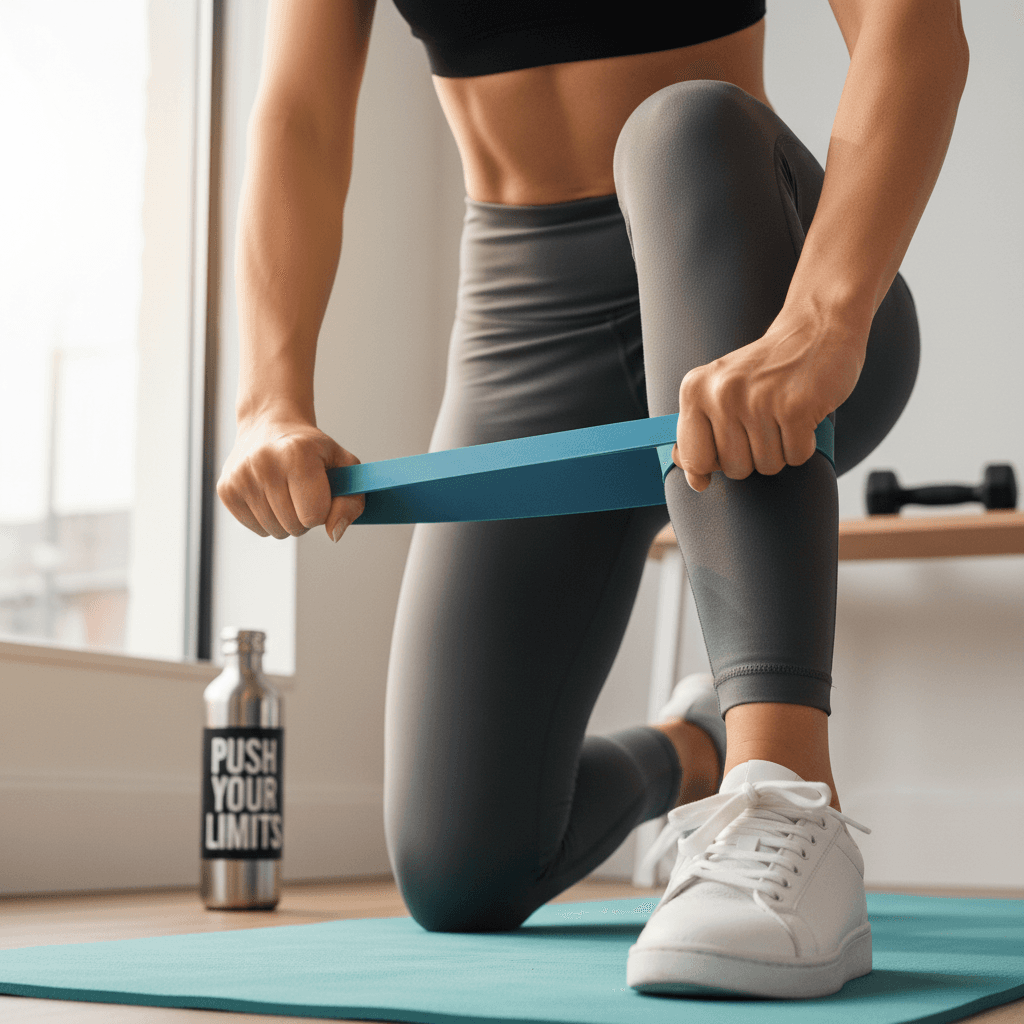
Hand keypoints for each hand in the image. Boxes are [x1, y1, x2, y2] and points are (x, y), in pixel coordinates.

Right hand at [217, 415, 364, 541]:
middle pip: (295, 527)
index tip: (320, 490)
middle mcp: (264, 463)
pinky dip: (267, 519)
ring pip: (275, 532)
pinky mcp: (225, 490)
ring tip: (286, 491)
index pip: (314, 515)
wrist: (271, 426)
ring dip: (286, 519)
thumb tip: (335, 534)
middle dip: (305, 516)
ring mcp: (241, 477)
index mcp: (296, 454)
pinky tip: (268, 494)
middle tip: (303, 491)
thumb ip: (351, 502)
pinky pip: (257, 529)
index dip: (323, 509)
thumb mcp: (344, 466)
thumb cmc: (312, 449)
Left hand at [673, 315, 866, 490]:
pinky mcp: (794, 409)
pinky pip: (796, 457)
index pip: (693, 459)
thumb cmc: (767, 368)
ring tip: (782, 416)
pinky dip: (804, 444)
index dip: (710, 468)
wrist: (817, 329)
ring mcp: (757, 401)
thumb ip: (700, 431)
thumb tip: (693, 478)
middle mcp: (722, 394)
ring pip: (767, 466)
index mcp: (695, 390)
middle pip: (734, 469)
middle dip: (753, 457)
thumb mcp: (720, 390)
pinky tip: (802, 416)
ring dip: (781, 450)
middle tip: (764, 422)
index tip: (721, 459)